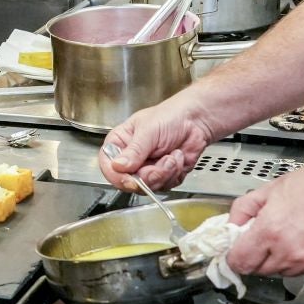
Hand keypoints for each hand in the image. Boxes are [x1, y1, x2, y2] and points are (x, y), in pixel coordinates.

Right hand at [99, 96, 216, 190]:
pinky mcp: (162, 176)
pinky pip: (165, 186)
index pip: (108, 165)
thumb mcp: (149, 130)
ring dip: (165, 173)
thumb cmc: (170, 116)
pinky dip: (175, 173)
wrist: (195, 121)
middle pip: (129, 181)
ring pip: (149, 186)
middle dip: (150, 175)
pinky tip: (178, 158)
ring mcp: (146, 168)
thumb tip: (118, 166)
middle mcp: (130, 159)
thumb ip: (134, 150)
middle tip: (163, 161)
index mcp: (120, 143)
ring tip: (172, 155)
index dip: (117, 176)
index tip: (131, 179)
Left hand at [223, 160, 303, 279]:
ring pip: (282, 271)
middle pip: (258, 270)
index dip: (235, 255)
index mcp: (270, 231)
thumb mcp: (274, 187)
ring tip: (294, 233)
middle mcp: (288, 253)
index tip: (238, 248)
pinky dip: (303, 260)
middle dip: (258, 255)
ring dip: (281, 258)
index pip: (239, 262)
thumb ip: (246, 208)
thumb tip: (232, 223)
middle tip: (268, 235)